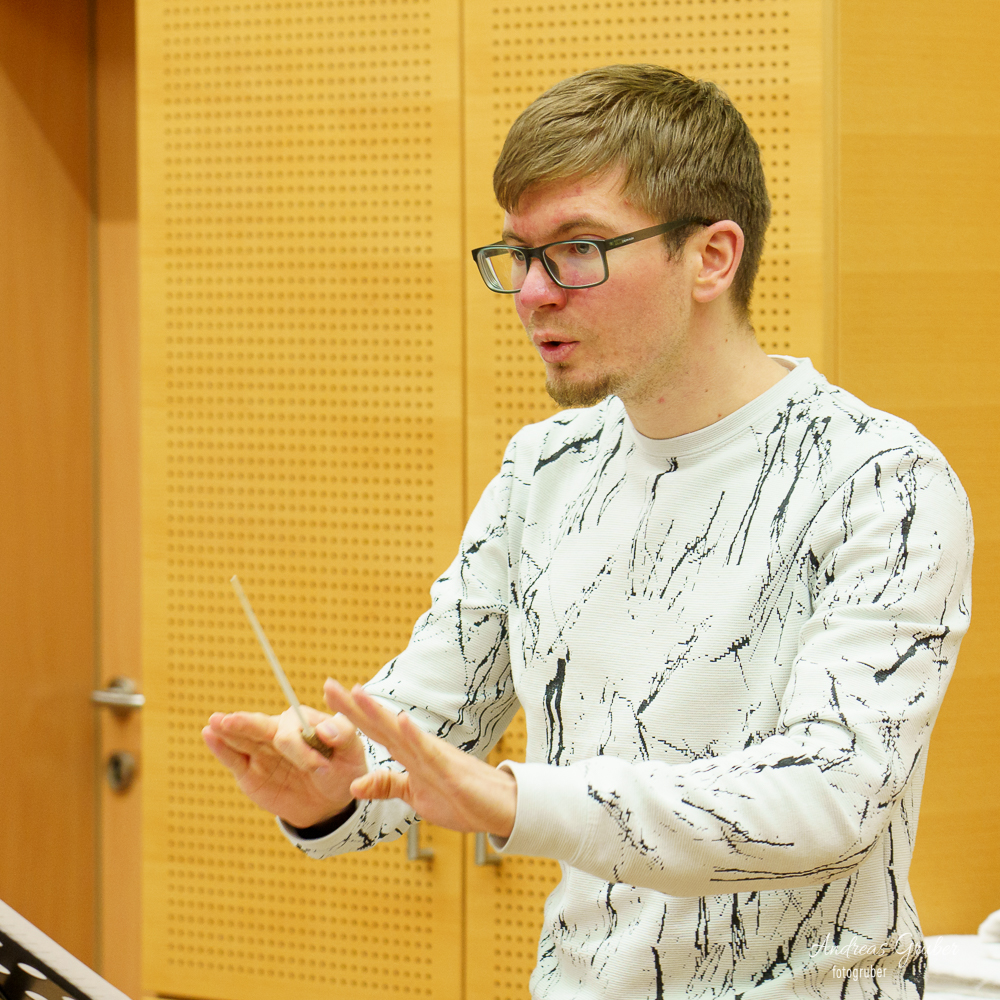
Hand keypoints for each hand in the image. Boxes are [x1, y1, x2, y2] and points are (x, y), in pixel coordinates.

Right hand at [202, 704, 367, 828]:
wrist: (328, 803)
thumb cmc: (342, 772)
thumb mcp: (353, 755)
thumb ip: (344, 737)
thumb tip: (325, 728)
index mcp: (305, 722)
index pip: (296, 729)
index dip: (301, 747)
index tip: (319, 767)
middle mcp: (280, 732)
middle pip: (263, 726)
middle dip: (247, 723)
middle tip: (231, 720)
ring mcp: (262, 751)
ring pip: (244, 738)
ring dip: (229, 730)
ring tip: (215, 722)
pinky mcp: (249, 772)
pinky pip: (233, 758)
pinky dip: (221, 747)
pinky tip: (209, 734)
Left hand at [323, 679, 516, 838]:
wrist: (502, 808)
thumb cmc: (462, 799)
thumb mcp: (415, 795)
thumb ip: (387, 785)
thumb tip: (353, 785)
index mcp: (410, 753)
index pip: (375, 729)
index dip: (350, 713)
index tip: (328, 693)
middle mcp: (419, 748)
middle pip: (381, 723)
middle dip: (353, 706)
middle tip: (327, 685)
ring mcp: (434, 756)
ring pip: (400, 731)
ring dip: (378, 713)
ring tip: (356, 694)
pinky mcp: (449, 770)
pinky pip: (429, 752)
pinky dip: (414, 736)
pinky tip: (401, 720)